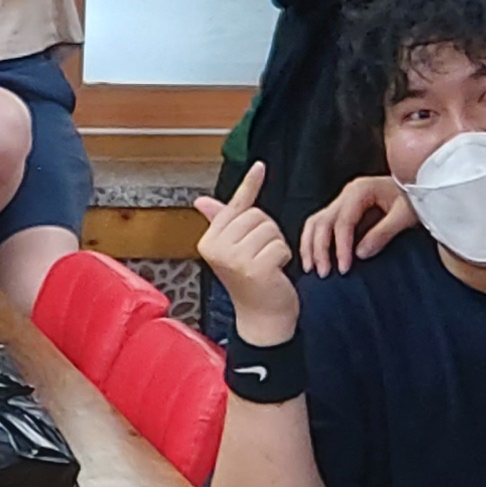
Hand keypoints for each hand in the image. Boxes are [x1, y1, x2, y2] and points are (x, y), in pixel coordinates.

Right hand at [190, 164, 299, 342]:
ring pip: (270, 229)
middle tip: (260, 256)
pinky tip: (275, 273)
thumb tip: (201, 201)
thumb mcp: (233, 250)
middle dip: (267, 233)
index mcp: (209, 241)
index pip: (235, 206)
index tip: (260, 166)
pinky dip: (284, 258)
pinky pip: (280, 245)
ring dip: (276, 245)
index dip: (250, 185)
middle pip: (256, 216)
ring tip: (267, 264)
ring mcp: (234, 259)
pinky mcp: (255, 268)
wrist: (262, 320)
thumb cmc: (250, 283)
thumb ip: (220, 222)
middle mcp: (217, 249)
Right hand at [298, 175, 416, 275]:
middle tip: (324, 273)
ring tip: (312, 269)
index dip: (341, 246)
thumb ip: (383, 233)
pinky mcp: (343, 212)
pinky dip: (313, 242)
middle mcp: (347, 194)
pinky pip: (320, 225)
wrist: (422, 188)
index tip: (344, 268)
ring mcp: (343, 202)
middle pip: (322, 221)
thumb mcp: (405, 215)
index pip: (343, 221)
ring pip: (316, 223)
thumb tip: (359, 253)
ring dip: (311, 246)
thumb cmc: (416, 200)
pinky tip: (314, 258)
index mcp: (360, 190)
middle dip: (320, 249)